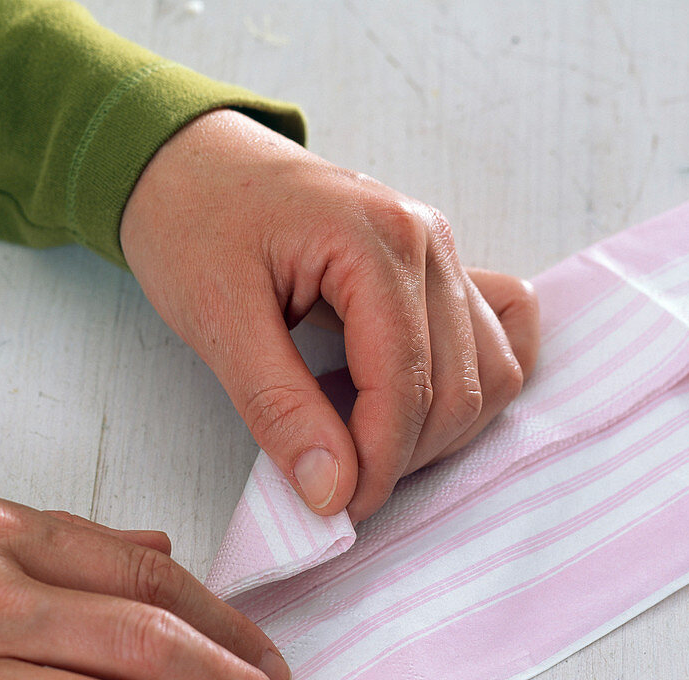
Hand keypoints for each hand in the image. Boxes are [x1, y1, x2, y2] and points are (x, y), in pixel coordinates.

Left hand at [121, 109, 539, 522]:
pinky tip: (422, 404)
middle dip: (405, 456)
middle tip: (343, 488)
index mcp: (377, 240)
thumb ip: (280, 407)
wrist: (188, 161)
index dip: (378, 464)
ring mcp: (441, 248)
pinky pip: (500, 331)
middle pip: (459, 386)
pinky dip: (474, 381)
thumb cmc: (193, 223)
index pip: (406, 383)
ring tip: (371, 448)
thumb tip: (333, 492)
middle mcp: (427, 239)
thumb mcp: (217, 318)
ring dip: (443, 429)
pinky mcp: (439, 264)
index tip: (338, 509)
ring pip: (491, 369)